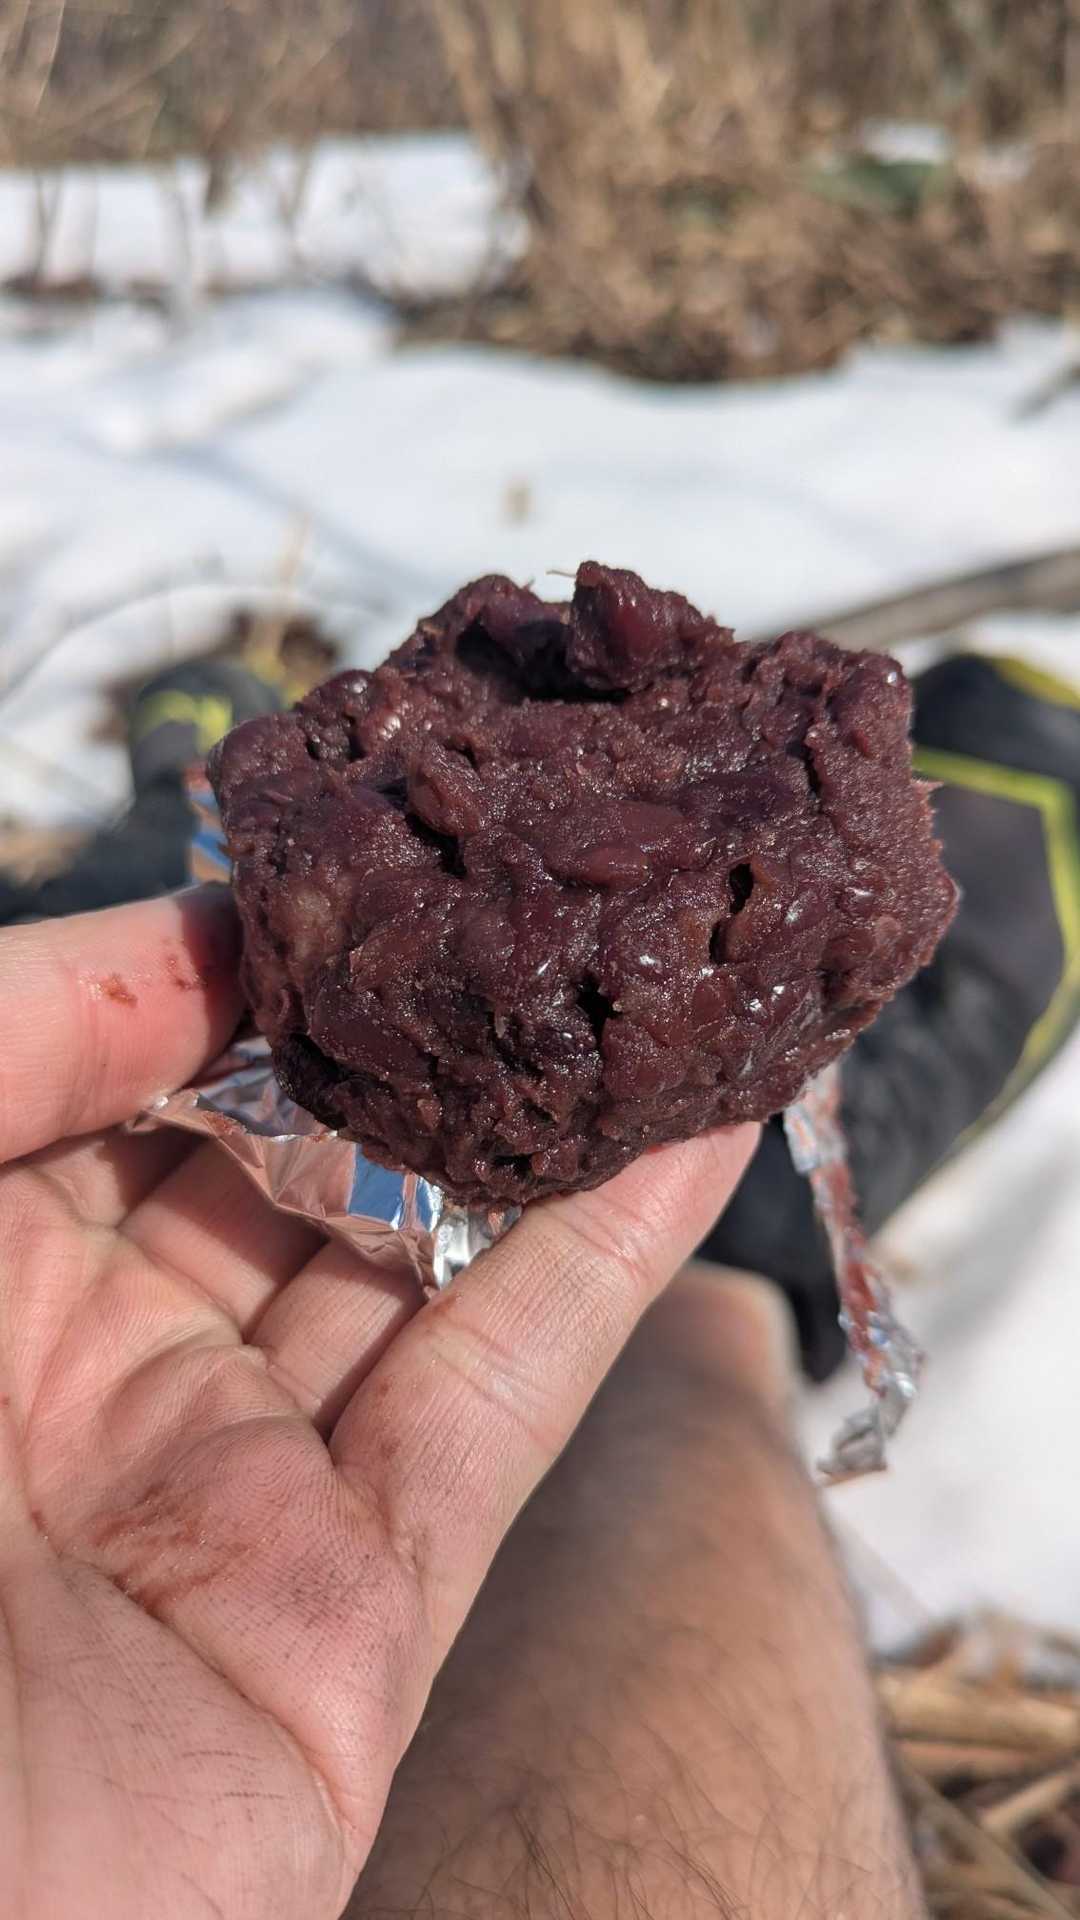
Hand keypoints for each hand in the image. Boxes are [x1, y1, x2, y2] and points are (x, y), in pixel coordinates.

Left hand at [0, 888, 755, 1919]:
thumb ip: (13, 1032)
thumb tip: (220, 937)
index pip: (138, 1060)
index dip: (257, 958)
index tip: (378, 851)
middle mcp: (90, 1361)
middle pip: (296, 1153)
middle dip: (417, 1030)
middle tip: (548, 893)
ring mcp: (228, 1482)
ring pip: (420, 1261)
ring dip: (542, 1125)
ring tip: (657, 973)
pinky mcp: (348, 1614)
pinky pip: (494, 1405)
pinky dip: (606, 1263)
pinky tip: (699, 1128)